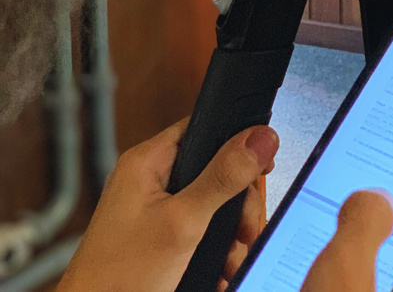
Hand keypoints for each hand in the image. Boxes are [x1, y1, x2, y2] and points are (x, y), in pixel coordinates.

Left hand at [58, 118, 279, 291]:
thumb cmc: (117, 278)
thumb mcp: (183, 222)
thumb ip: (223, 177)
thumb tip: (261, 136)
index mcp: (147, 161)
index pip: (204, 127)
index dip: (238, 141)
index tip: (263, 164)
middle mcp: (149, 181)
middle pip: (214, 171)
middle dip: (238, 204)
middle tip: (246, 229)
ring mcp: (152, 211)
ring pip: (210, 206)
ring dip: (230, 233)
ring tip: (232, 259)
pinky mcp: (157, 238)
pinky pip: (198, 231)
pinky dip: (214, 250)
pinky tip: (220, 270)